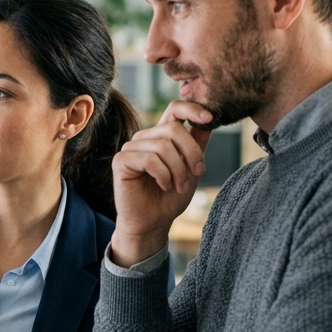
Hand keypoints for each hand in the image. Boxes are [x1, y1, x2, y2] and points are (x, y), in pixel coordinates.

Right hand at [111, 100, 213, 265]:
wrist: (153, 223)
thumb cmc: (170, 197)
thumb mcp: (192, 168)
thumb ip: (198, 144)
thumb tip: (209, 119)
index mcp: (161, 136)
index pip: (174, 109)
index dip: (192, 109)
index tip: (209, 118)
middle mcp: (144, 138)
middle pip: (173, 129)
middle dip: (191, 153)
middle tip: (197, 173)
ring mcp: (131, 148)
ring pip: (162, 146)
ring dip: (178, 169)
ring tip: (179, 186)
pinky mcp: (121, 161)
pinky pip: (149, 159)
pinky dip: (163, 175)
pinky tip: (164, 185)